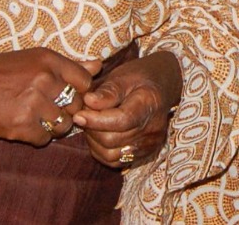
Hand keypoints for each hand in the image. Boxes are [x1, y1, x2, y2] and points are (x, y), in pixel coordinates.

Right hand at [0, 48, 99, 145]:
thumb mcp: (32, 59)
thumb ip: (68, 65)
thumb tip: (98, 66)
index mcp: (47, 60)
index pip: (85, 82)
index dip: (79, 92)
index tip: (66, 95)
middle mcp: (43, 80)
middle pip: (76, 105)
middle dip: (66, 110)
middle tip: (46, 107)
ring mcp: (32, 104)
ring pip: (63, 125)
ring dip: (52, 126)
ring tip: (33, 116)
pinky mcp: (21, 126)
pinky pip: (44, 139)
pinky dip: (35, 136)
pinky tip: (22, 124)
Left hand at [71, 50, 181, 168]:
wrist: (159, 88)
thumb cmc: (138, 78)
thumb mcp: (123, 76)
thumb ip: (107, 91)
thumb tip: (88, 101)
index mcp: (149, 104)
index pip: (121, 120)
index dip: (96, 120)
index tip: (78, 114)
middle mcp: (153, 129)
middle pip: (113, 140)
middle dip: (92, 129)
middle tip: (83, 115)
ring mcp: (150, 144)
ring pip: (111, 154)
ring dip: (94, 141)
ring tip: (91, 124)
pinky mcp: (144, 154)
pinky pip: (115, 161)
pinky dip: (101, 151)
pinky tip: (98, 134)